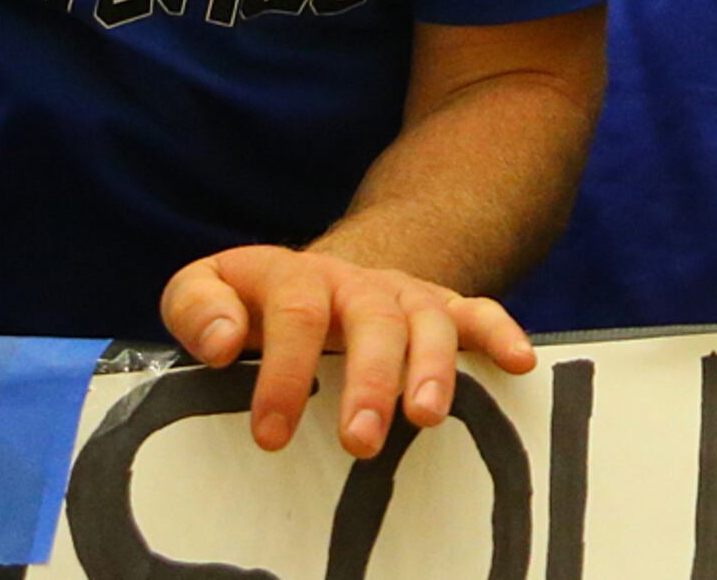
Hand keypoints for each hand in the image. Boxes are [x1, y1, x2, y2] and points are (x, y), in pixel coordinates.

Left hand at [160, 244, 534, 457]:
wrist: (320, 274)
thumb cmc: (256, 302)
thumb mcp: (208, 288)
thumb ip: (197, 307)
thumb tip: (223, 344)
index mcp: (295, 277)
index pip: (295, 315)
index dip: (285, 374)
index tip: (272, 434)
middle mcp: (356, 282)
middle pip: (371, 319)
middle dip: (368, 380)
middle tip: (360, 441)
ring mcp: (403, 293)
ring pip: (427, 320)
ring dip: (432, 368)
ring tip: (427, 418)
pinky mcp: (440, 307)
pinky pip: (478, 312)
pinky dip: (500, 333)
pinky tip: (519, 362)